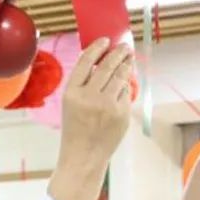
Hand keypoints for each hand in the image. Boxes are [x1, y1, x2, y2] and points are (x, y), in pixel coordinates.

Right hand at [49, 39, 133, 199]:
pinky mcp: (121, 113)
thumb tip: (106, 61)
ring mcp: (107, 105)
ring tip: (128, 60)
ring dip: (126, 65)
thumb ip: (84, 85)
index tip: (106, 41)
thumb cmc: (76, 132)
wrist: (82, 159)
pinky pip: (126, 94)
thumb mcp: (71, 107)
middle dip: (118, 53)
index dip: (97, 47)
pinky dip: (125, 90)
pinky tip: (122, 90)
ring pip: (121, 76)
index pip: (86, 61)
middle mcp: (89, 97)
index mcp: (71, 94)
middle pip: (107, 65)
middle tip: (124, 47)